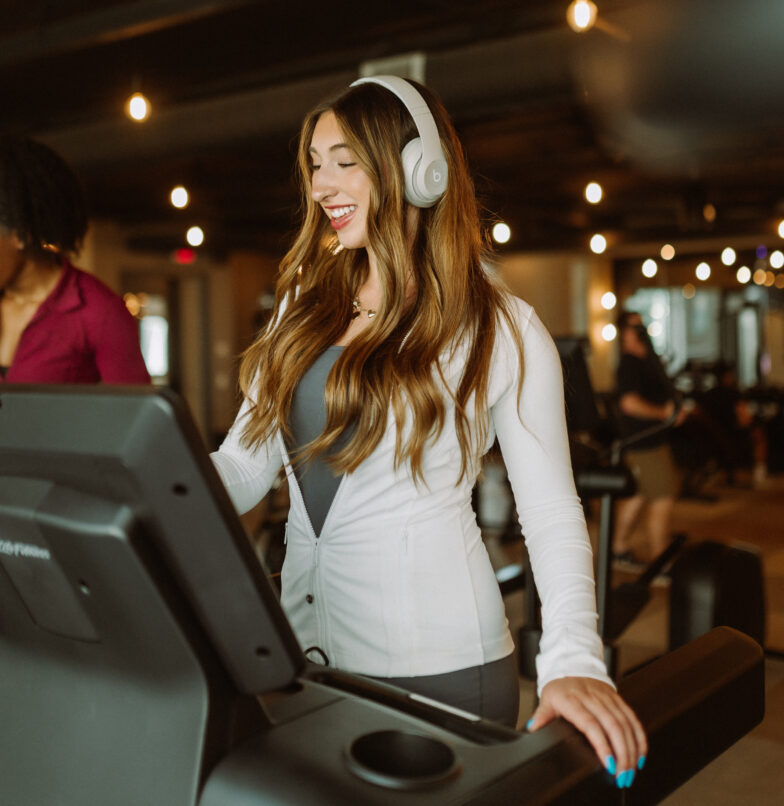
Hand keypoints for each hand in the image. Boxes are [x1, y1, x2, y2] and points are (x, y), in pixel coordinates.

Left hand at [526, 676, 647, 788]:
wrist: (572, 663)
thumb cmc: (560, 687)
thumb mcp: (547, 699)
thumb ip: (542, 715)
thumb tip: (533, 728)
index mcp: (573, 699)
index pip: (590, 724)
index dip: (602, 745)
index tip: (609, 764)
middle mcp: (593, 698)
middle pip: (613, 726)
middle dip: (622, 754)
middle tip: (623, 776)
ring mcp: (607, 698)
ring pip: (625, 724)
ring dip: (632, 750)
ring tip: (631, 771)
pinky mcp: (618, 699)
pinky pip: (632, 718)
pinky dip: (639, 737)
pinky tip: (640, 755)